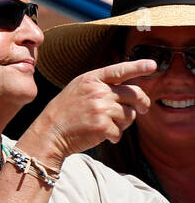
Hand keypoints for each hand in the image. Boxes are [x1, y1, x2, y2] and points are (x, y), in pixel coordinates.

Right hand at [20, 59, 154, 166]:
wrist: (49, 133)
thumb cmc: (65, 113)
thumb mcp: (78, 90)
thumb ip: (101, 86)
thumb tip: (132, 93)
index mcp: (91, 80)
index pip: (119, 71)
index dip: (138, 67)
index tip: (153, 65)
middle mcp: (97, 91)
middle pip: (134, 94)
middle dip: (143, 103)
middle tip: (143, 109)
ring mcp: (100, 108)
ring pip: (129, 115)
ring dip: (123, 123)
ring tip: (106, 125)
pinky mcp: (102, 126)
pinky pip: (120, 132)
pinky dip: (114, 137)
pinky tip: (101, 135)